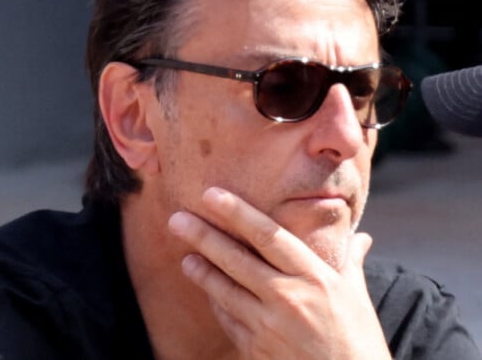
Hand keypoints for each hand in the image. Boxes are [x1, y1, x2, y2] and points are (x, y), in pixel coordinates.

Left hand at [168, 187, 390, 359]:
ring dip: (202, 272)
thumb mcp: (356, 296)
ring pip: (225, 291)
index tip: (211, 195)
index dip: (237, 212)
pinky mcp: (257, 352)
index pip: (267, 235)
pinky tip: (209, 292)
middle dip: (203, 236)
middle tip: (176, 219)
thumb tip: (362, 237)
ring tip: (186, 257)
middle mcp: (288, 297)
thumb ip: (351, 261)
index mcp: (314, 276)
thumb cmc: (358, 340)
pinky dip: (218, 304)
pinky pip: (230, 321)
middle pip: (236, 259)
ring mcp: (270, 327)